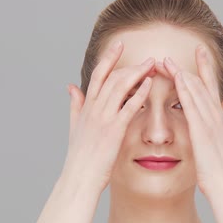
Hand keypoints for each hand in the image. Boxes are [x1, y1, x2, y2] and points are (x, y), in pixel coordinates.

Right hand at [62, 41, 155, 192]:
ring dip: (138, 73)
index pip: (98, 75)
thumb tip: (70, 87)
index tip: (120, 45)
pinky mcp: (113, 130)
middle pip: (112, 77)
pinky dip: (139, 94)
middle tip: (148, 58)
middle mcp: (94, 109)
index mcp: (86, 107)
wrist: (79, 178)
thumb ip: (75, 105)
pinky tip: (149, 85)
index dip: (109, 58)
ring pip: (120, 87)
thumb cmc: (80, 156)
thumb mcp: (74, 126)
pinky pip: (128, 107)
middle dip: (131, 65)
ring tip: (152, 66)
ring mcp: (103, 118)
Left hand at [161, 45, 222, 196]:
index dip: (204, 67)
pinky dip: (185, 89)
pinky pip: (191, 105)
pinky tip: (176, 77)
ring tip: (166, 60)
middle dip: (186, 67)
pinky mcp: (202, 130)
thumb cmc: (222, 167)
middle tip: (170, 53)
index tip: (198, 51)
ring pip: (195, 90)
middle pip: (200, 84)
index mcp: (219, 116)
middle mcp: (216, 115)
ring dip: (180, 73)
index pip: (210, 86)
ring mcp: (209, 121)